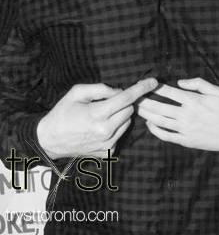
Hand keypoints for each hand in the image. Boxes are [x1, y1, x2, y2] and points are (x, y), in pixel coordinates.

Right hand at [37, 78, 157, 158]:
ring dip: (120, 116)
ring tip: (102, 116)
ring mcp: (107, 144)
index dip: (141, 88)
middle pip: (129, 111)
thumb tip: (119, 91)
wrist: (50, 140)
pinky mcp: (107, 153)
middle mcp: (106, 131)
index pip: (126, 98)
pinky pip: (120, 135)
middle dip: (124, 103)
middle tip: (109, 102)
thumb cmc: (63, 112)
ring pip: (127, 123)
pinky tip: (100, 128)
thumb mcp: (77, 92)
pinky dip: (115, 129)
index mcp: (98, 114)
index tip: (153, 81)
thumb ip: (100, 89)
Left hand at [136, 77, 218, 151]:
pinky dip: (156, 130)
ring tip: (136, 109)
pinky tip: (149, 124)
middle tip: (133, 97)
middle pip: (159, 107)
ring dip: (146, 114)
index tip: (146, 84)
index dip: (155, 87)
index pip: (168, 92)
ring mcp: (185, 129)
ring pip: (160, 121)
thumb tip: (179, 83)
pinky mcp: (186, 141)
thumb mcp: (216, 90)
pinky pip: (167, 136)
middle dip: (144, 101)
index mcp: (193, 100)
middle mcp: (186, 114)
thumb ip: (197, 83)